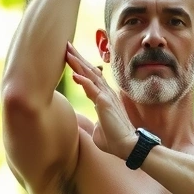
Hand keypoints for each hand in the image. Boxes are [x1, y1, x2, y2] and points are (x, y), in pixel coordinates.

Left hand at [65, 42, 136, 158]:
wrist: (126, 147)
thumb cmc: (114, 141)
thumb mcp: (98, 132)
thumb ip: (93, 125)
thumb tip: (89, 127)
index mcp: (103, 99)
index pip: (90, 79)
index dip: (80, 67)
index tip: (71, 57)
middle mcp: (105, 94)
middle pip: (90, 72)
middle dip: (78, 58)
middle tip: (67, 46)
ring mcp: (106, 97)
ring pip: (90, 76)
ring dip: (78, 63)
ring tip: (67, 52)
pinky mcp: (105, 103)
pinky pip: (92, 88)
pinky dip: (83, 80)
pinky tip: (74, 74)